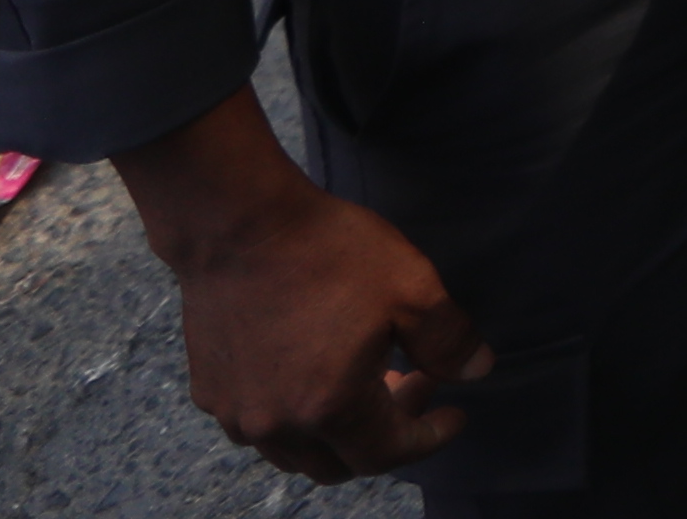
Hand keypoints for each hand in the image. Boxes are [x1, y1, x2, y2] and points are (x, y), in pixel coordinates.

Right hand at [117, 86, 486, 482]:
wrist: (237, 223)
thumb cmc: (328, 252)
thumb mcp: (412, 288)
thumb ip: (449, 340)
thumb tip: (477, 372)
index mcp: (330, 409)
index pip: (388, 454)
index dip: (430, 438)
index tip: (455, 414)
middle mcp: (276, 425)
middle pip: (339, 463)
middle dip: (385, 436)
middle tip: (415, 385)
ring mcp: (235, 411)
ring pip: (295, 451)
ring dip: (337, 431)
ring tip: (368, 379)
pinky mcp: (209, 389)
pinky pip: (259, 425)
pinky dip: (295, 416)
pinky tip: (313, 371)